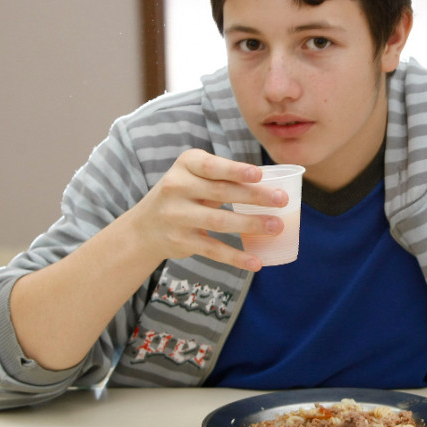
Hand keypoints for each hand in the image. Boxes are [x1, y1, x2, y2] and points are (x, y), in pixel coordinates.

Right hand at [127, 149, 287, 270]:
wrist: (143, 228)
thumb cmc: (183, 195)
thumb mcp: (194, 177)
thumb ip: (223, 177)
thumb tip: (271, 186)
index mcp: (186, 165)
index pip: (212, 166)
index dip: (235, 170)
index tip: (259, 174)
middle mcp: (177, 187)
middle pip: (222, 192)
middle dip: (255, 197)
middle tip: (282, 200)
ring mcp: (177, 216)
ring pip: (219, 221)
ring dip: (251, 224)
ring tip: (276, 227)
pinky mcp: (181, 241)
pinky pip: (212, 249)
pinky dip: (236, 257)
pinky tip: (256, 262)